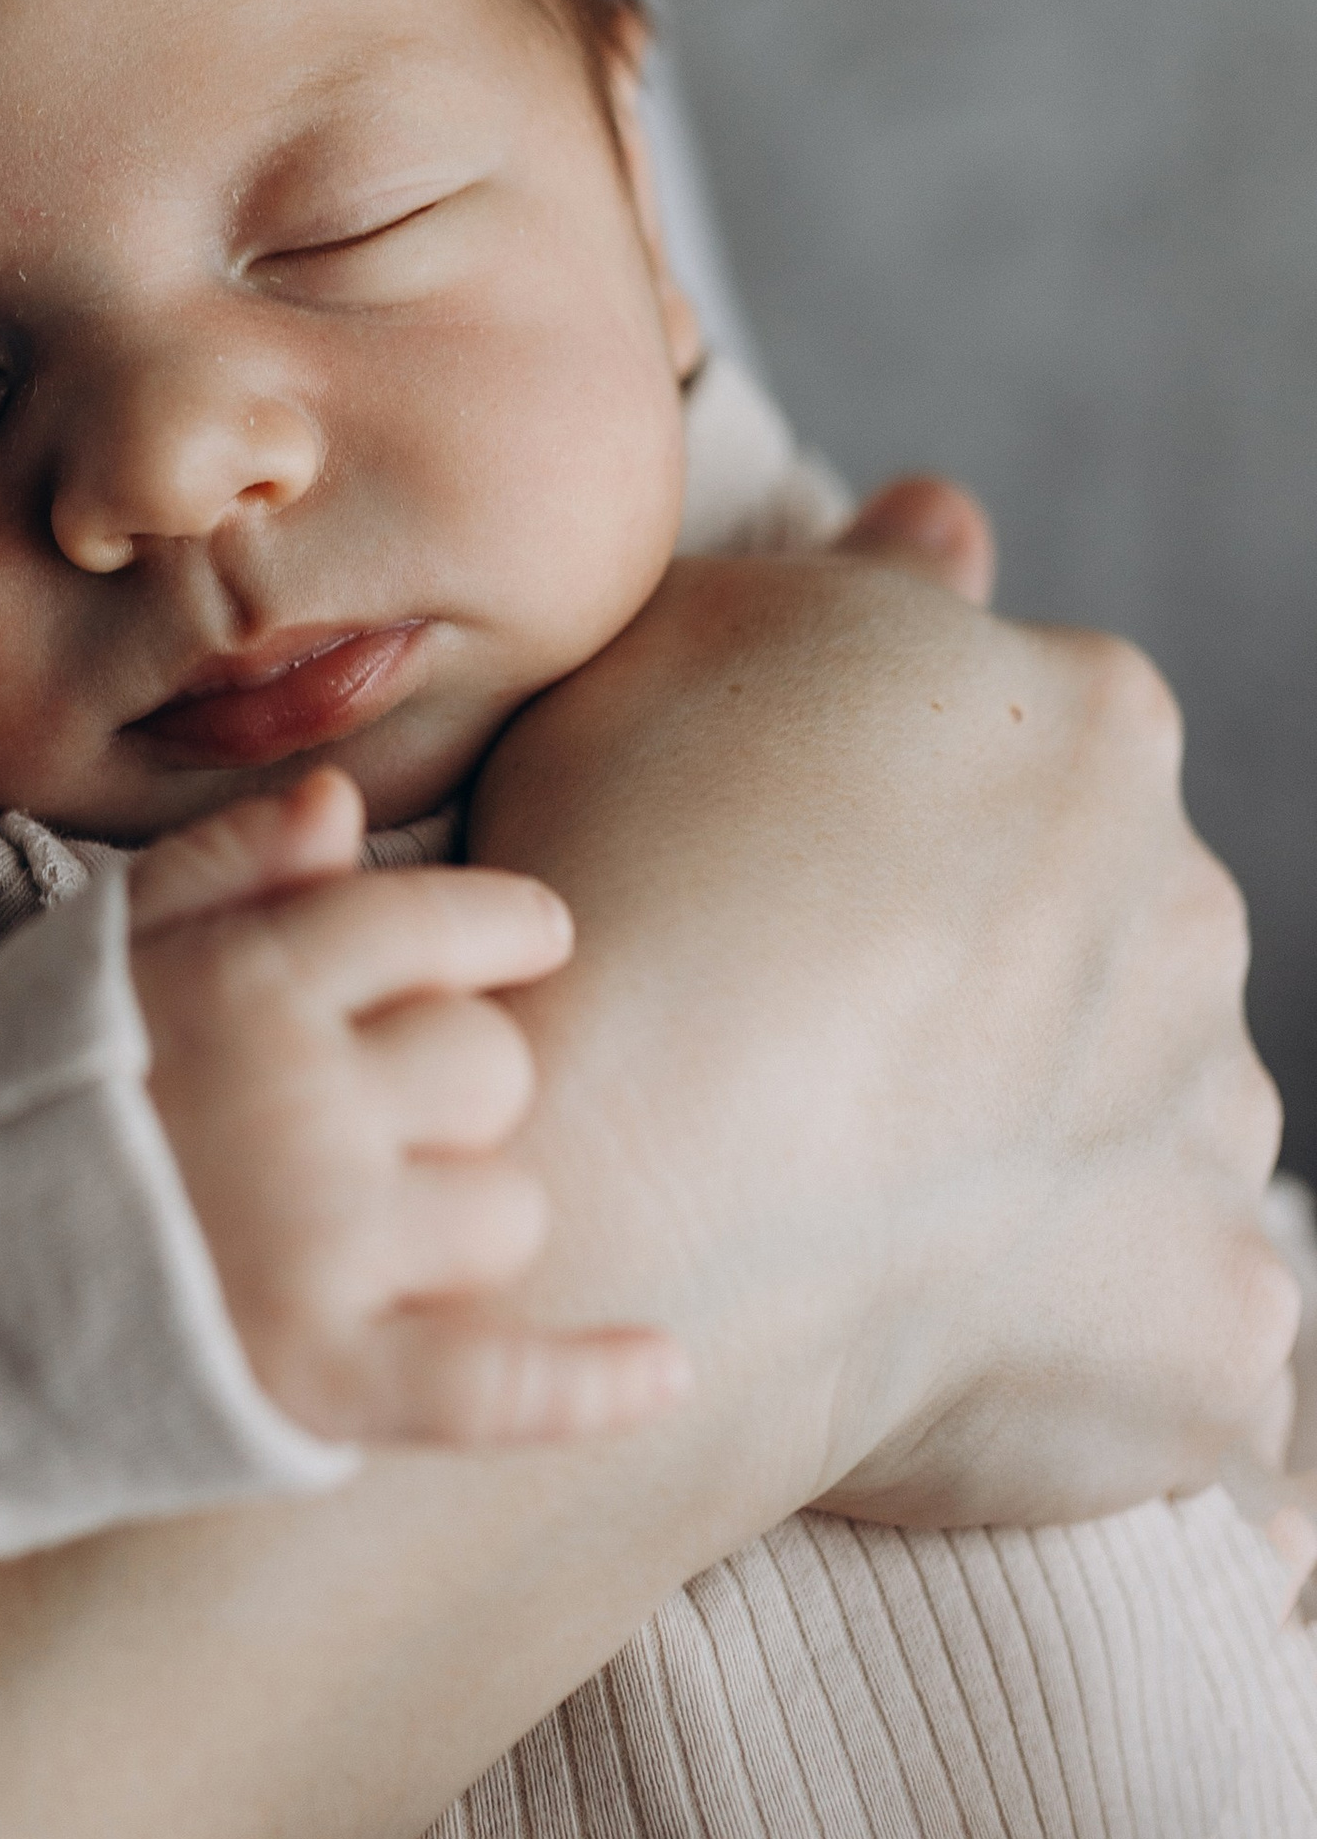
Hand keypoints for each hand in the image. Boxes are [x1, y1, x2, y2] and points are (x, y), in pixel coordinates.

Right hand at [125, 770, 688, 1449]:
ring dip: (463, 1213)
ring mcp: (320, 1249)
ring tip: (367, 1228)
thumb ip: (222, 871)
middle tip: (379, 1109)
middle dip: (458, 1080)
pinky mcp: (321, 1387)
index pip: (438, 923)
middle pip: (491, 1064)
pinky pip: (501, 1386)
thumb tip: (345, 804)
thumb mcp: (88, 955)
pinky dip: (590, 1382)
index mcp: (245, 982)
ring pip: (504, 1206)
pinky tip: (663, 1362)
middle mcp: (303, 1103)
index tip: (527, 935)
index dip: (501, 927)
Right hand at [466, 547, 1292, 1530]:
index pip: (1018, 741)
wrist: (621, 1171)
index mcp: (1095, 717)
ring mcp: (1217, 1119)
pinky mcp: (1214, 1312)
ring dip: (1038, 1135)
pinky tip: (930, 1302)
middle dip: (986, 967)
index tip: (771, 876)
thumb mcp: (691, 635)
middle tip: (797, 1025)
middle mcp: (1197, 904)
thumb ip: (863, 577)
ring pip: (1137, 1108)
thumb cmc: (628, 869)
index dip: (885, 809)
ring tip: (847, 1179)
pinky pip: (1163, 1312)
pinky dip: (1072, 1316)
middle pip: (1096, 922)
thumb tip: (957, 522)